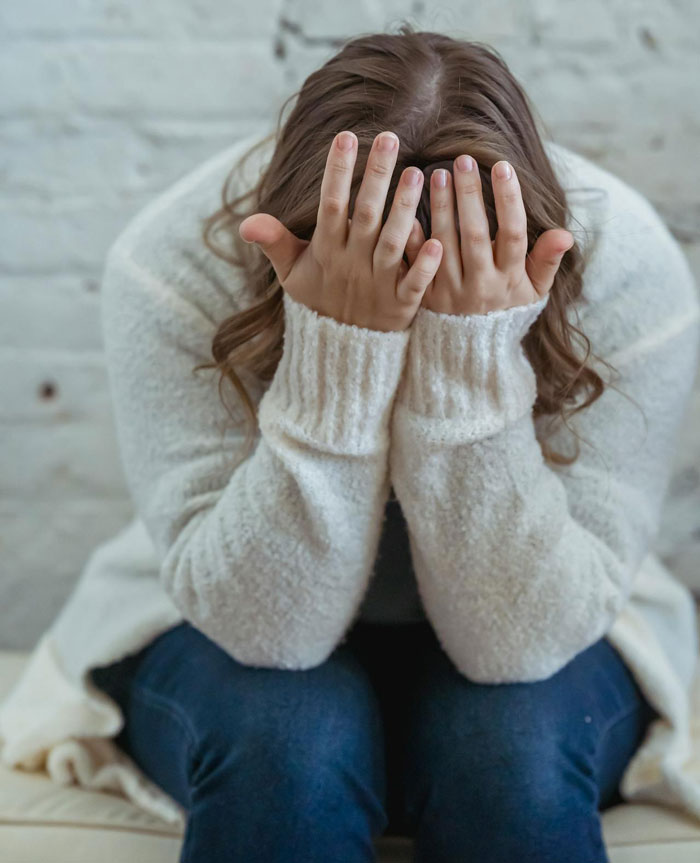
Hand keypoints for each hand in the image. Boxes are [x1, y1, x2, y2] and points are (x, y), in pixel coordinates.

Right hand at [239, 131, 443, 332]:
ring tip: (415, 174)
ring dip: (403, 211)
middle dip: (376, 176)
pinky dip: (422, 266)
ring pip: (392, 243)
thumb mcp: (291, 273)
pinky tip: (435, 241)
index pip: (330, 206)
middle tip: (390, 137)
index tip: (345, 137)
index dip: (337, 173)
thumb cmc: (319, 299)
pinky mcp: (401, 305)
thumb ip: (274, 243)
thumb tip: (244, 223)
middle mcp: (353, 264)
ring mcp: (378, 284)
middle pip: (366, 216)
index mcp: (327, 251)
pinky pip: (413, 284)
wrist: (341, 349)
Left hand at [404, 156, 573, 315]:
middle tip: (463, 160)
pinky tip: (407, 210)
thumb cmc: (507, 307)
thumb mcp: (534, 290)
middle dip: (469, 195)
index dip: (509, 200)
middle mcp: (479, 285)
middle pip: (474, 235)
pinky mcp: (426, 297)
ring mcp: (450, 292)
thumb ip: (547, 260)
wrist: (472, 349)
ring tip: (438, 175)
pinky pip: (416, 265)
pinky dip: (412, 239)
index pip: (512, 234)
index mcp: (509, 279)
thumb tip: (565, 234)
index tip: (503, 165)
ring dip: (441, 208)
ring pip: (444, 244)